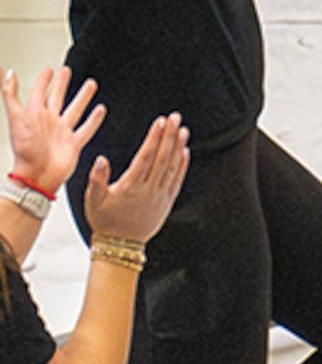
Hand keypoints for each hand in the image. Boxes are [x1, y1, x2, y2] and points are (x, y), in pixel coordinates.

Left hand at [3, 67, 99, 196]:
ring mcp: (62, 132)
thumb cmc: (25, 151)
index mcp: (35, 115)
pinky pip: (85, 129)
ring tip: (90, 84)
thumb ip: (10, 95)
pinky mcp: (73, 144)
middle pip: (57, 98)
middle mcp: (49, 122)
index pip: (39, 92)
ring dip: (82, 97)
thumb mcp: (16, 118)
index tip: (48, 70)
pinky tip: (100, 111)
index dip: (43, 80)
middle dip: (61, 84)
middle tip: (66, 71)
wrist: (36, 176)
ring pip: (74, 110)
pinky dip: (94, 120)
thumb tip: (8, 74)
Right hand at [82, 115, 187, 244]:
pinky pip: (177, 180)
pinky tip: (185, 151)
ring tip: (183, 129)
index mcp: (130, 188)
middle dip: (169, 136)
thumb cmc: (104, 222)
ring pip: (172, 167)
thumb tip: (101, 159)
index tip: (160, 122)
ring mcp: (160, 196)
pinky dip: (182, 165)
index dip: (154, 138)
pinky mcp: (167, 201)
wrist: (120, 246)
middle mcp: (148, 190)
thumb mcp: (93, 201)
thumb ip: (97, 180)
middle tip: (175, 117)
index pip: (145, 158)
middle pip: (162, 158)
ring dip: (178, 146)